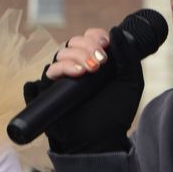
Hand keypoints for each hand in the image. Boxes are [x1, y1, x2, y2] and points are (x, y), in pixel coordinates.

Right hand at [21, 26, 143, 154]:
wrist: (102, 141)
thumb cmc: (116, 114)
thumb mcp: (130, 82)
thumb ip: (129, 56)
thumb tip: (116, 31)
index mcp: (94, 61)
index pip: (88, 37)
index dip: (95, 36)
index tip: (105, 46)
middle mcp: (76, 67)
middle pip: (71, 43)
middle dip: (85, 47)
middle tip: (99, 63)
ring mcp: (61, 81)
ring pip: (58, 56)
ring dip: (72, 58)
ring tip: (86, 72)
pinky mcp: (48, 95)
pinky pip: (41, 78)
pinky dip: (54, 73)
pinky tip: (72, 76)